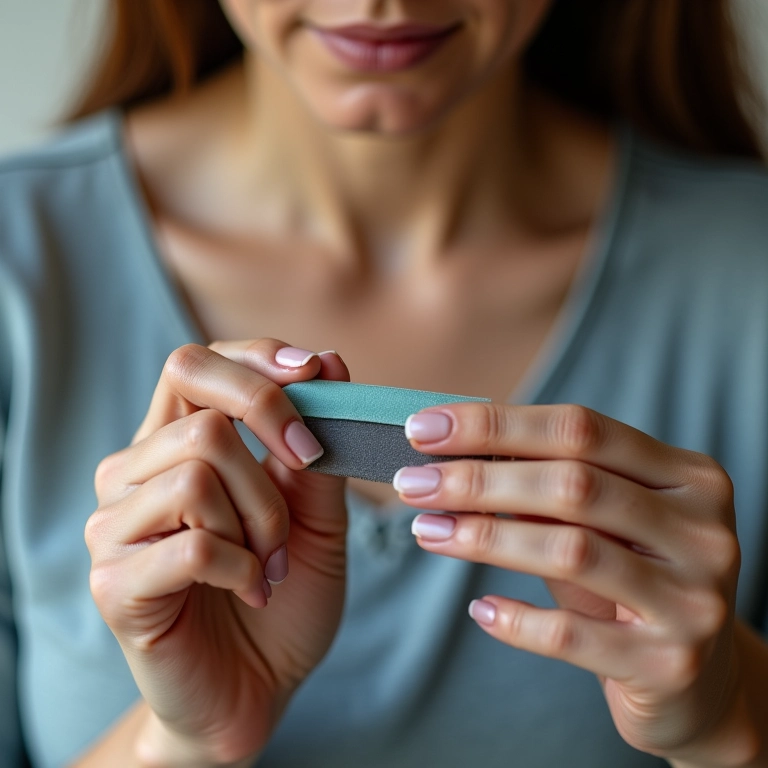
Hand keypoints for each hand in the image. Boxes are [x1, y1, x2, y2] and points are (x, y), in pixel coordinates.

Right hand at [85, 340, 349, 765]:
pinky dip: (242, 567)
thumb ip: (316, 446)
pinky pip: (192, 544)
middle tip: (307, 477)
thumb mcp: (318, 515)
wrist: (256, 687)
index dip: (254, 359)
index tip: (314, 372)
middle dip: (272, 446)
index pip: (195, 365)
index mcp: (177, 444)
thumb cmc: (283, 594)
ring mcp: (116, 526)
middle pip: (201, 413)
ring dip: (262, 521)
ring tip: (272, 563)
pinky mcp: (114, 582)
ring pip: (198, 472)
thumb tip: (328, 362)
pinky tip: (250, 588)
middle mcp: (135, 473)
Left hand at [394, 403, 758, 764]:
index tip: (425, 427)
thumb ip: (546, 486)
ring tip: (426, 530)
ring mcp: (692, 599)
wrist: (698, 682)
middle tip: (411, 481)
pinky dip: (516, 619)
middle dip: (478, 478)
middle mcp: (701, 530)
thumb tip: (453, 451)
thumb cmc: (629, 581)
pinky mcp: (669, 664)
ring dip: (483, 536)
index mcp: (686, 475)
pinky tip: (479, 609)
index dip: (495, 423)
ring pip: (569, 549)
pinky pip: (571, 635)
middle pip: (572, 484)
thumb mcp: (600, 524)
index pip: (579, 428)